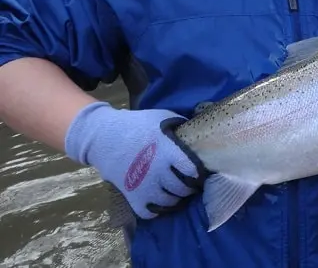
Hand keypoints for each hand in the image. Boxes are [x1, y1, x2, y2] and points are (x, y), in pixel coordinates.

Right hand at [64, 101, 204, 219]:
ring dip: (176, 199)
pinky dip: (157, 210)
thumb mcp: (162, 118)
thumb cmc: (137, 125)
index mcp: (168, 152)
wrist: (104, 137)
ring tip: (177, 192)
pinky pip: (149, 213)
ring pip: (169, 202)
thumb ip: (180, 125)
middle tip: (190, 185)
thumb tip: (195, 132)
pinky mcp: (131, 196)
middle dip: (189, 188)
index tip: (199, 173)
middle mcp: (158, 172)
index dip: (198, 173)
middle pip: (182, 189)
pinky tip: (159, 201)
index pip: (192, 170)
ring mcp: (144, 186)